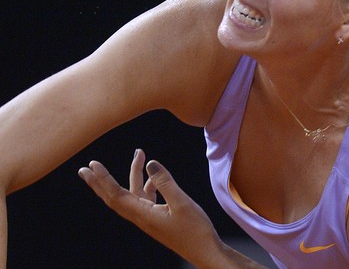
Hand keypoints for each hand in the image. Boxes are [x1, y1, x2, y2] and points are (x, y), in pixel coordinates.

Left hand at [78, 149, 222, 266]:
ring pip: (133, 194)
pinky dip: (148, 184)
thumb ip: (165, 182)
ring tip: (139, 155)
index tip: (92, 165)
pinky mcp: (158, 218)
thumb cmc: (195, 230)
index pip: (116, 195)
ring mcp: (149, 218)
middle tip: (85, 168)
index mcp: (143, 215)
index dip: (103, 179)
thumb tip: (150, 163)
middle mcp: (141, 217)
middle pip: (114, 197)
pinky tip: (155, 176)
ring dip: (133, 175)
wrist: (204, 251)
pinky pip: (146, 198)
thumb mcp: (182, 202)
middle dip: (100, 182)